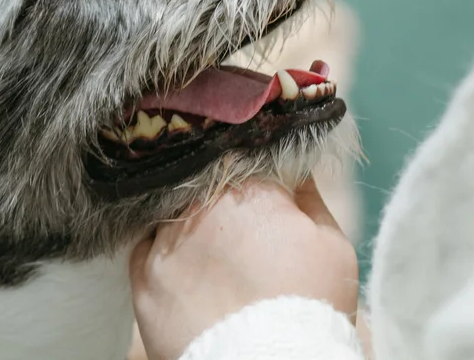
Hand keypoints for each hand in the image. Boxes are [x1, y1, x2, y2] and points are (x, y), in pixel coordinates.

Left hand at [129, 178, 359, 359]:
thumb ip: (309, 196)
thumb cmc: (309, 307)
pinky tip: (186, 272)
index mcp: (249, 188)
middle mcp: (198, 205)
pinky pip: (146, 251)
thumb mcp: (331, 245)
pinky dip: (164, 257)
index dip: (257, 187)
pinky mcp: (142, 277)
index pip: (248, 166)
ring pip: (172, 217)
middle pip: (204, 189)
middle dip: (219, 205)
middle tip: (238, 237)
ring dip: (189, 228)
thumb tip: (294, 167)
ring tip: (212, 257)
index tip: (264, 208)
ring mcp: (165, 241)